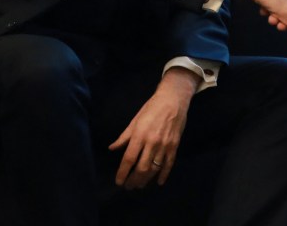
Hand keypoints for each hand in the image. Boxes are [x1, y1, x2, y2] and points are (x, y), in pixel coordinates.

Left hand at [109, 67, 197, 188]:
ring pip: (154, 168)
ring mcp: (165, 145)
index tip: (118, 181)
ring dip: (145, 180)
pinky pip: (169, 164)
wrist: (174, 100)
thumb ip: (124, 137)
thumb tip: (112, 148)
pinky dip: (164, 175)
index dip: (122, 172)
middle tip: (128, 186)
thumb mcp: (135, 120)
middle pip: (141, 168)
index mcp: (140, 135)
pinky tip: (158, 182)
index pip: (129, 159)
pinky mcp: (174, 146)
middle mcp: (152, 143)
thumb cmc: (152, 108)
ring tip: (139, 186)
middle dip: (133, 180)